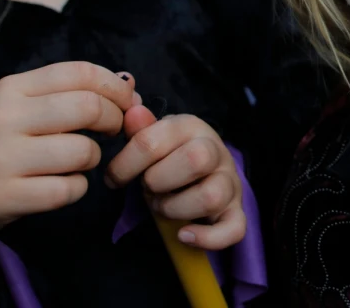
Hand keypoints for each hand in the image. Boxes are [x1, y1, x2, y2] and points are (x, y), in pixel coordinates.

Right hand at [0, 62, 138, 250]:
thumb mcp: (18, 108)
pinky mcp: (2, 197)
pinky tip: (60, 186)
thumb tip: (129, 84)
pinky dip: (76, 189)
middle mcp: (2, 117)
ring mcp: (0, 158)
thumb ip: (68, 94)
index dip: (116, 87)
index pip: (80, 73)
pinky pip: (68, 189)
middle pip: (89, 108)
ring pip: (83, 151)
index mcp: (10, 89)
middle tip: (111, 132)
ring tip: (77, 162)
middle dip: (114, 120)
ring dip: (93, 160)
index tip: (127, 102)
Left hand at [106, 108, 244, 250]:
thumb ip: (141, 129)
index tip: (113, 178)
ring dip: (175, 209)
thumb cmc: (171, 154)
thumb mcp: (155, 136)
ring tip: (162, 207)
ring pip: (211, 196)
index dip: (124, 165)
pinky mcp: (236, 210)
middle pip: (195, 160)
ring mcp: (229, 182)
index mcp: (191, 127)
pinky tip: (184, 234)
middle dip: (158, 181)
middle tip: (147, 187)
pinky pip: (234, 228)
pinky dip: (207, 237)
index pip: (152, 141)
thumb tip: (133, 112)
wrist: (205, 168)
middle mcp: (216, 150)